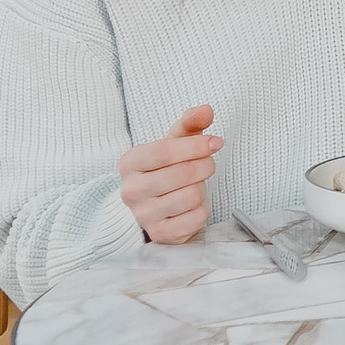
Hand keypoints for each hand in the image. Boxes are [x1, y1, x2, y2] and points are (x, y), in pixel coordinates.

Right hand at [119, 105, 219, 243]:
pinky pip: (196, 218)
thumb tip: (206, 110)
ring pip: (191, 196)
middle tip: (208, 163)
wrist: (152, 206)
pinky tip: (193, 205)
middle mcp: (130, 191)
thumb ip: (190, 124)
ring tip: (195, 185)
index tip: (215, 142)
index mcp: (129, 163)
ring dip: (202, 188)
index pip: (164, 151)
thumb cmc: (165, 169)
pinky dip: (203, 209)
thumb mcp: (174, 143)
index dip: (195, 146)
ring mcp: (143, 216)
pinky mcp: (160, 235)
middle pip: (181, 174)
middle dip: (205, 165)